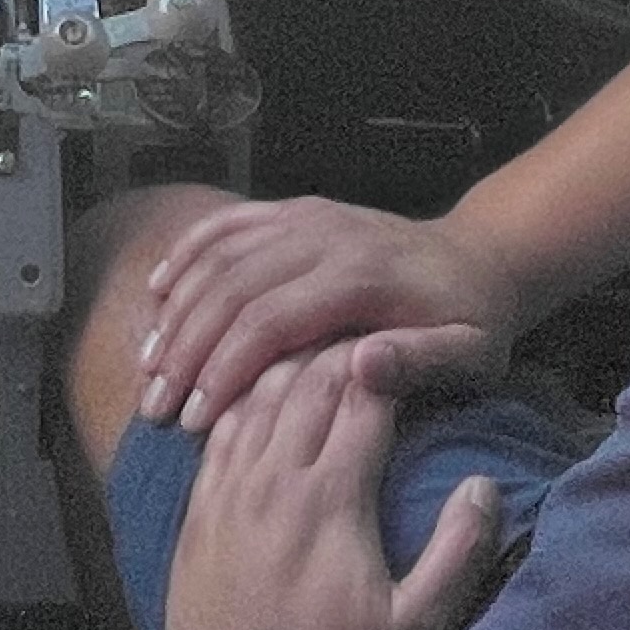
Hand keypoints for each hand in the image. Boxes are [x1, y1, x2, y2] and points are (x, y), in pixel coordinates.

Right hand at [140, 197, 518, 434]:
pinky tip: (159, 291)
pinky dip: (187, 254)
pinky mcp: (295, 211)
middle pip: (233, 288)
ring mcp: (306, 216)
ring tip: (148, 365)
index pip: (272, 320)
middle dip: (186, 349)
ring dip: (177, 310)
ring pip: (221, 256)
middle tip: (155, 405)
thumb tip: (360, 369)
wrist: (481, 256)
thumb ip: (420, 363)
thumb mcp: (472, 354)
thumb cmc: (473, 320)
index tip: (195, 419)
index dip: (226, 369)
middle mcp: (325, 236)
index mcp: (362, 276)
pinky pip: (228, 224)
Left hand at [161, 339, 501, 629]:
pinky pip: (218, 429)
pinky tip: (255, 389)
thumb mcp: (417, 628)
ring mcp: (232, 487)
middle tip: (363, 330)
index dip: (387, 359)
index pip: (364, 398)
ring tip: (314, 344)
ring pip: (258, 394)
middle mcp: (277, 477)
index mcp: (334, 496)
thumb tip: (483, 487)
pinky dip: (240, 397)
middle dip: (340, 348)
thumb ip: (458, 554)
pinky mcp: (200, 506)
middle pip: (309, 382)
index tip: (404, 341)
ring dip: (289, 362)